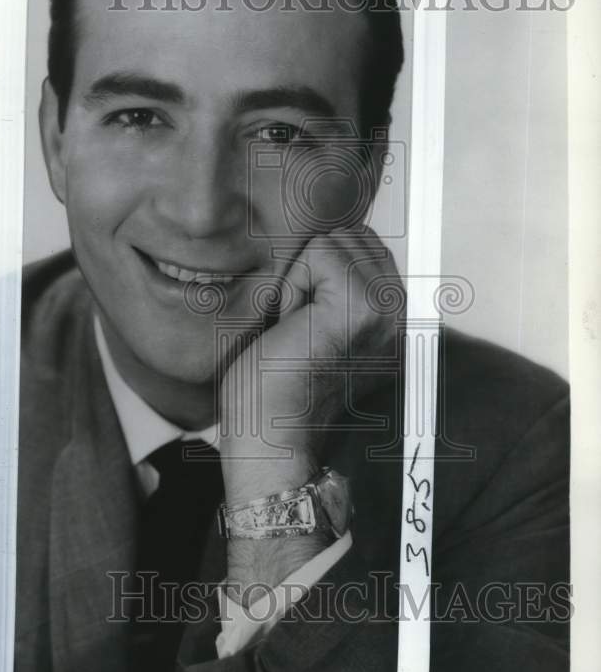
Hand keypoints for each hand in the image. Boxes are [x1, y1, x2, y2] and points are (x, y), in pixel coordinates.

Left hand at [218, 226, 402, 594]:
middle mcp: (400, 312)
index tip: (308, 320)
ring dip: (303, 276)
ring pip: (335, 239)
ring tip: (298, 325)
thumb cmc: (276, 385)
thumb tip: (331, 238)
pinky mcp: (361, 304)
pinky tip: (293, 325)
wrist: (271, 437)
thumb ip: (340, 285)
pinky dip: (295, 284)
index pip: (365, 244)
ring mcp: (385, 308)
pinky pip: (319, 251)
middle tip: (301, 323)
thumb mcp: (317, 324)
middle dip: (315, 269)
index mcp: (393, 318)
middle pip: (353, 234)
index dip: (324, 269)